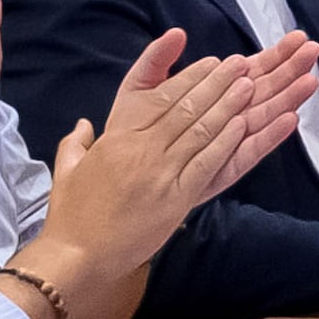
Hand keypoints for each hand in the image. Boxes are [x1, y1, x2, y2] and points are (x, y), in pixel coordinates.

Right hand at [42, 27, 318, 277]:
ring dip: (229, 106)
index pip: (159, 96)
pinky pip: (207, 164)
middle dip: (216, 83)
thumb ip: (77, 143)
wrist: (77, 256)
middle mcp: (142, 148)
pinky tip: (244, 126)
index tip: (212, 62)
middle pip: (186, 107)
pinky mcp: (176, 199)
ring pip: (200, 130)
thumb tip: (84, 124)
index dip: (189, 77)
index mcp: (118, 136)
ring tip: (252, 84)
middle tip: (241, 64)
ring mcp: (161, 173)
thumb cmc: (70, 215)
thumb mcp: (67, 170)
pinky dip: (227, 142)